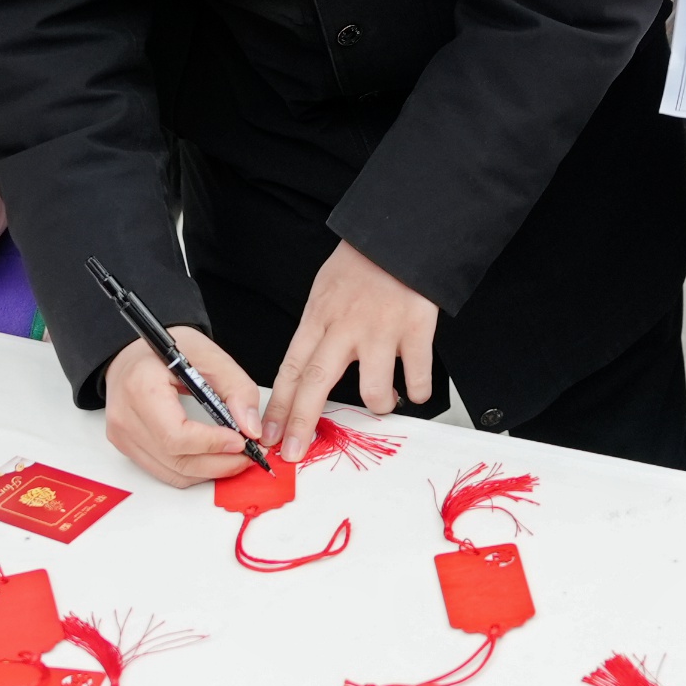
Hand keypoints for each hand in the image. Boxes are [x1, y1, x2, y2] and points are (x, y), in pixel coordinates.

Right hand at [101, 322, 270, 486]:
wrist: (133, 355)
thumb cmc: (165, 352)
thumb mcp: (208, 355)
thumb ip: (236, 388)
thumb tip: (251, 428)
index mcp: (141, 387)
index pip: (175, 434)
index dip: (212, 443)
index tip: (240, 440)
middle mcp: (125, 416)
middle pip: (176, 459)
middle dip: (219, 462)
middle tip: (249, 454)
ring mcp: (122, 437)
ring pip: (174, 473)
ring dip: (211, 471)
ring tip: (236, 456)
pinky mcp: (128, 449)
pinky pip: (166, 472)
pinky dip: (195, 470)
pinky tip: (214, 457)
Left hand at [267, 240, 439, 446]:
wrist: (402, 233)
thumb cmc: (363, 263)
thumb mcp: (325, 292)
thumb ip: (318, 331)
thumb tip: (306, 376)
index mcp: (319, 317)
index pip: (290, 368)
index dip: (278, 406)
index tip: (268, 434)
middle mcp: (345, 327)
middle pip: (315, 383)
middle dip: (301, 423)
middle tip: (294, 452)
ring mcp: (381, 330)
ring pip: (373, 392)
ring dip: (378, 406)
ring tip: (383, 401)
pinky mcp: (416, 331)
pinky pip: (417, 380)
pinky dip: (417, 392)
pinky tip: (414, 389)